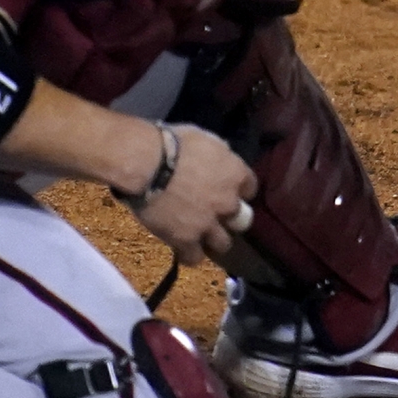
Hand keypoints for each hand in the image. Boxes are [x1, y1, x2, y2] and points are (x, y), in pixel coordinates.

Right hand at [124, 123, 257, 266]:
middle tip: (215, 216)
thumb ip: (219, 156)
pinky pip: (194, 257)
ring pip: (223, 243)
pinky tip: (183, 249)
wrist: (147, 165)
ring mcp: (209, 223)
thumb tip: (220, 159)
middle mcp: (228, 202)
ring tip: (200, 236)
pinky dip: (190, 254)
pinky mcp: (186, 240)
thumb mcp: (206, 140)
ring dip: (213, 239)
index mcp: (236, 174)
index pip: (250, 188)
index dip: (238, 191)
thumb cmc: (172, 143)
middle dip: (230, 219)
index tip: (227, 190)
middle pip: (242, 220)